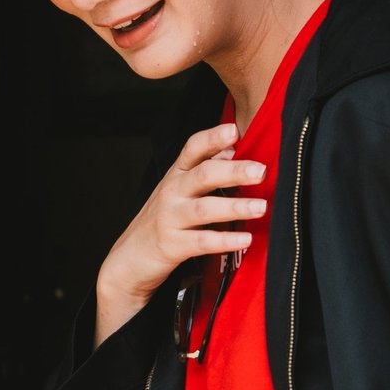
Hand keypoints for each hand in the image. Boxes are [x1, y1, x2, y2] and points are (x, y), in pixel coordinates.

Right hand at [94, 123, 266, 345]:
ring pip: (204, 208)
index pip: (193, 149)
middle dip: (233, 171)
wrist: (129, 259)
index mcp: (176, 175)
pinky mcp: (172, 245)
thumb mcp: (179, 190)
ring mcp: (170, 218)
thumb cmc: (163, 221)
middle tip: (260, 171)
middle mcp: (172, 192)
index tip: (233, 130)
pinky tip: (245, 239)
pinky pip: (201, 241)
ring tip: (260, 207)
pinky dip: (224, 240)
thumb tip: (231, 149)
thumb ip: (204, 169)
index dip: (212, 138)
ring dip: (234, 207)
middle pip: (203, 175)